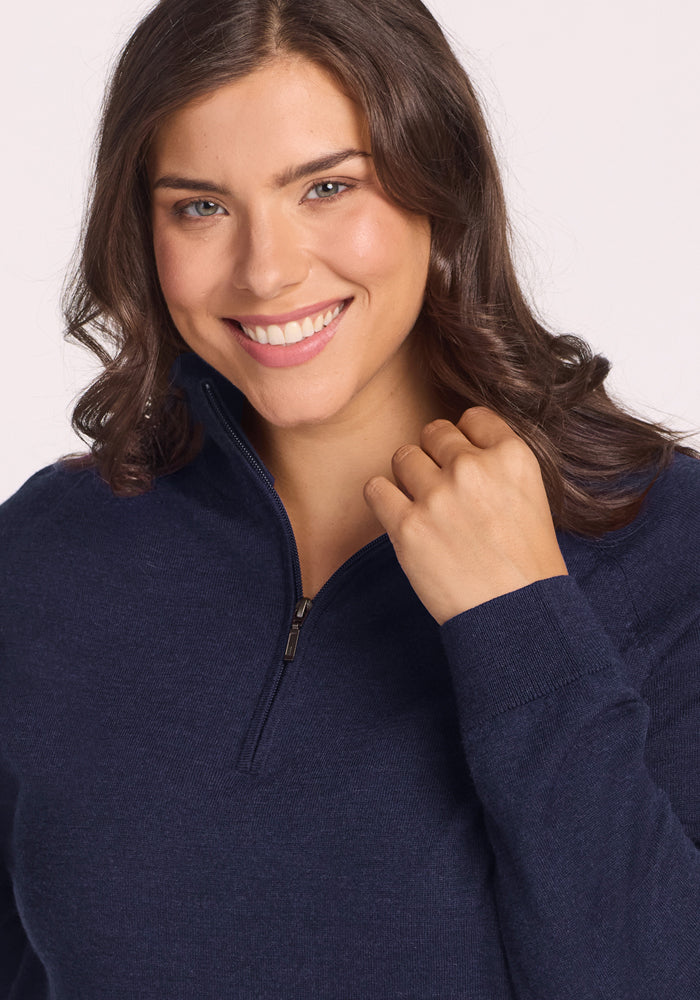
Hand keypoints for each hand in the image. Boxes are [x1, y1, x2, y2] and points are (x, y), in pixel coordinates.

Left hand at [363, 407, 567, 624]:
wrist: (516, 614)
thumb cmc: (526, 563)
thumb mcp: (532, 495)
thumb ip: (498, 464)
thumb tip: (462, 443)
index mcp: (511, 456)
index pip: (471, 418)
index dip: (465, 440)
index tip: (465, 463)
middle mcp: (473, 469)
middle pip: (433, 433)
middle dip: (436, 457)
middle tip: (446, 491)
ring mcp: (437, 496)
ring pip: (403, 456)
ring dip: (410, 478)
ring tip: (427, 508)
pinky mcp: (407, 526)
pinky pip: (376, 489)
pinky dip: (384, 500)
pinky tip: (401, 517)